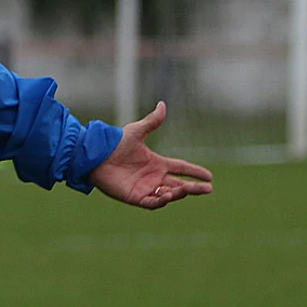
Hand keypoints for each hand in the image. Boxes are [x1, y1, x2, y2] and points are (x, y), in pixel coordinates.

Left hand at [89, 101, 212, 209]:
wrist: (96, 155)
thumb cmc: (115, 143)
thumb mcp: (137, 131)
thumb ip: (152, 122)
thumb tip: (162, 104)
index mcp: (156, 163)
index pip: (181, 168)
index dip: (195, 172)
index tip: (210, 176)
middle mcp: (153, 177)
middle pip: (179, 185)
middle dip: (194, 188)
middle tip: (209, 189)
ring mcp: (145, 188)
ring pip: (168, 195)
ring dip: (178, 194)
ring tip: (185, 190)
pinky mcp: (135, 197)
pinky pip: (152, 203)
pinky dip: (161, 201)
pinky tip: (168, 195)